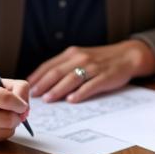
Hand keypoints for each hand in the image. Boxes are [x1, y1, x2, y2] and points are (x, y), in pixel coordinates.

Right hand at [0, 76, 30, 146]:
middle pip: (9, 119)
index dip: (20, 103)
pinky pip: (3, 138)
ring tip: (2, 114)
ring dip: (12, 123)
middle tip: (15, 110)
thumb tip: (26, 110)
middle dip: (18, 115)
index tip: (22, 104)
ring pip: (9, 130)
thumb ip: (19, 89)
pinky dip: (5, 130)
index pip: (6, 99)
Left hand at [27, 41, 154, 102]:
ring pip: (71, 78)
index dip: (37, 77)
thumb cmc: (100, 60)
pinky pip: (91, 85)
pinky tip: (72, 100)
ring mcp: (93, 67)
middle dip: (44, 84)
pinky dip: (80, 93)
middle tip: (33, 96)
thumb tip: (43, 82)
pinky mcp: (105, 76)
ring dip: (58, 89)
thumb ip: (64, 67)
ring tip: (48, 99)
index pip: (49, 65)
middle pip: (57, 72)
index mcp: (72, 53)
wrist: (127, 56)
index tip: (27, 88)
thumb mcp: (80, 57)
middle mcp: (80, 58)